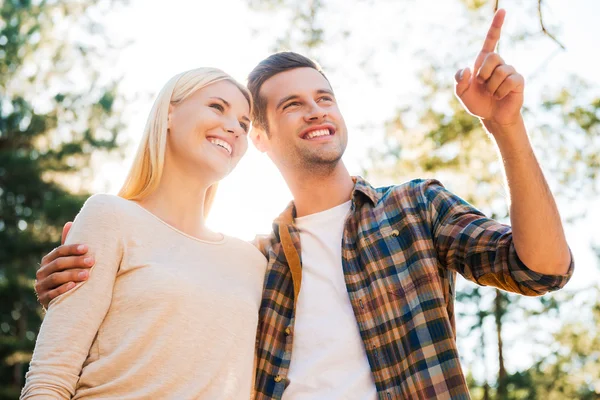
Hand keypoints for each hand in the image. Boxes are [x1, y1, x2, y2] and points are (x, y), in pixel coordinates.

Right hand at [35, 222, 93, 307]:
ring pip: (56, 278)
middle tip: (92, 261)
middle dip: (76, 262)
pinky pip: (52, 294)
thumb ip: (68, 244)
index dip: (72, 249)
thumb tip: (69, 222)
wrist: (63, 301)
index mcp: (48, 260)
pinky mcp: (43, 299)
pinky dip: (63, 289)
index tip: (87, 248)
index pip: (59, 251)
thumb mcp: (68, 261)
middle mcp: (42, 272)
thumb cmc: (68, 275)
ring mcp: (41, 286)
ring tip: (87, 275)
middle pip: (58, 264)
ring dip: (72, 275)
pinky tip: (74, 286)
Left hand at [455, 9, 524, 127]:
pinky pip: (509, 81)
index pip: (491, 40)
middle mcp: (499, 63)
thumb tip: (467, 69)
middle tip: (483, 85)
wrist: (491, 117)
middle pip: (492, 56)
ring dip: (491, 87)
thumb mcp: (461, 92)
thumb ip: (459, 80)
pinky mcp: (518, 81)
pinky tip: (500, 96)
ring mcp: (510, 71)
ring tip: (492, 93)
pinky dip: (500, 92)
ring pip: (500, 72)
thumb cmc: (477, 102)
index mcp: (484, 62)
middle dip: (484, 73)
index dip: (496, 25)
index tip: (502, 10)